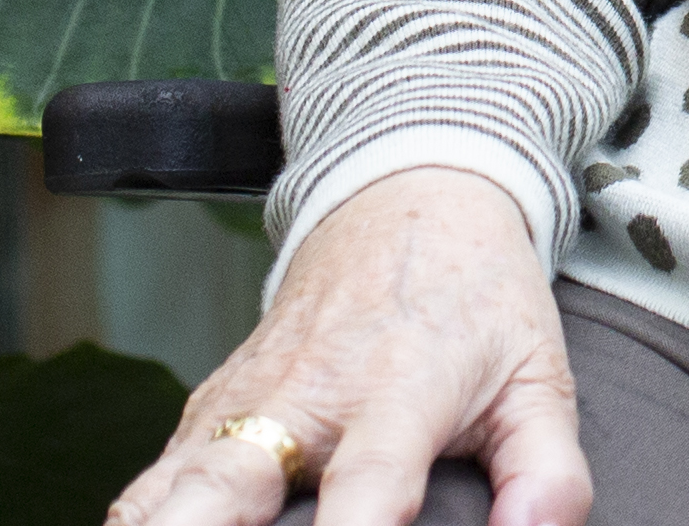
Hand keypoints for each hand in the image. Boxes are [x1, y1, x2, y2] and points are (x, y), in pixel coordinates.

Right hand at [107, 168, 584, 525]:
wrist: (407, 195)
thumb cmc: (474, 297)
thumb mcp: (536, 375)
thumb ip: (548, 470)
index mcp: (394, 395)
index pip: (363, 491)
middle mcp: (303, 400)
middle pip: (220, 490)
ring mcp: (242, 401)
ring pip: (165, 487)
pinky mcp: (206, 405)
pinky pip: (151, 478)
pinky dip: (140, 519)